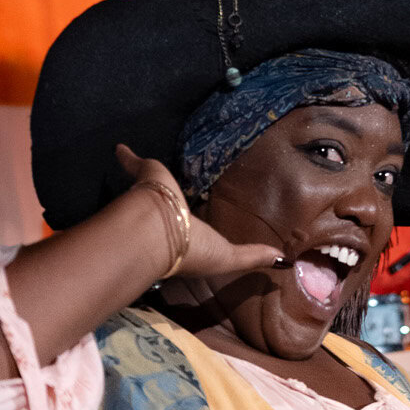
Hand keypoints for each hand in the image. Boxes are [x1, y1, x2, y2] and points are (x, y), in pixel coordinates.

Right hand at [114, 146, 281, 280]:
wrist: (158, 231)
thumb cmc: (192, 247)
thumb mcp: (229, 256)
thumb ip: (253, 255)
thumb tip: (286, 261)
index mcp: (187, 234)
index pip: (194, 226)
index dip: (197, 220)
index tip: (203, 211)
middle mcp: (170, 216)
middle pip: (178, 204)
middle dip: (178, 198)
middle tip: (188, 186)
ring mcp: (155, 196)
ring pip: (160, 185)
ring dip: (158, 179)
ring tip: (163, 168)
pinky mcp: (146, 175)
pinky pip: (136, 164)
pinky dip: (128, 157)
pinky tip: (123, 148)